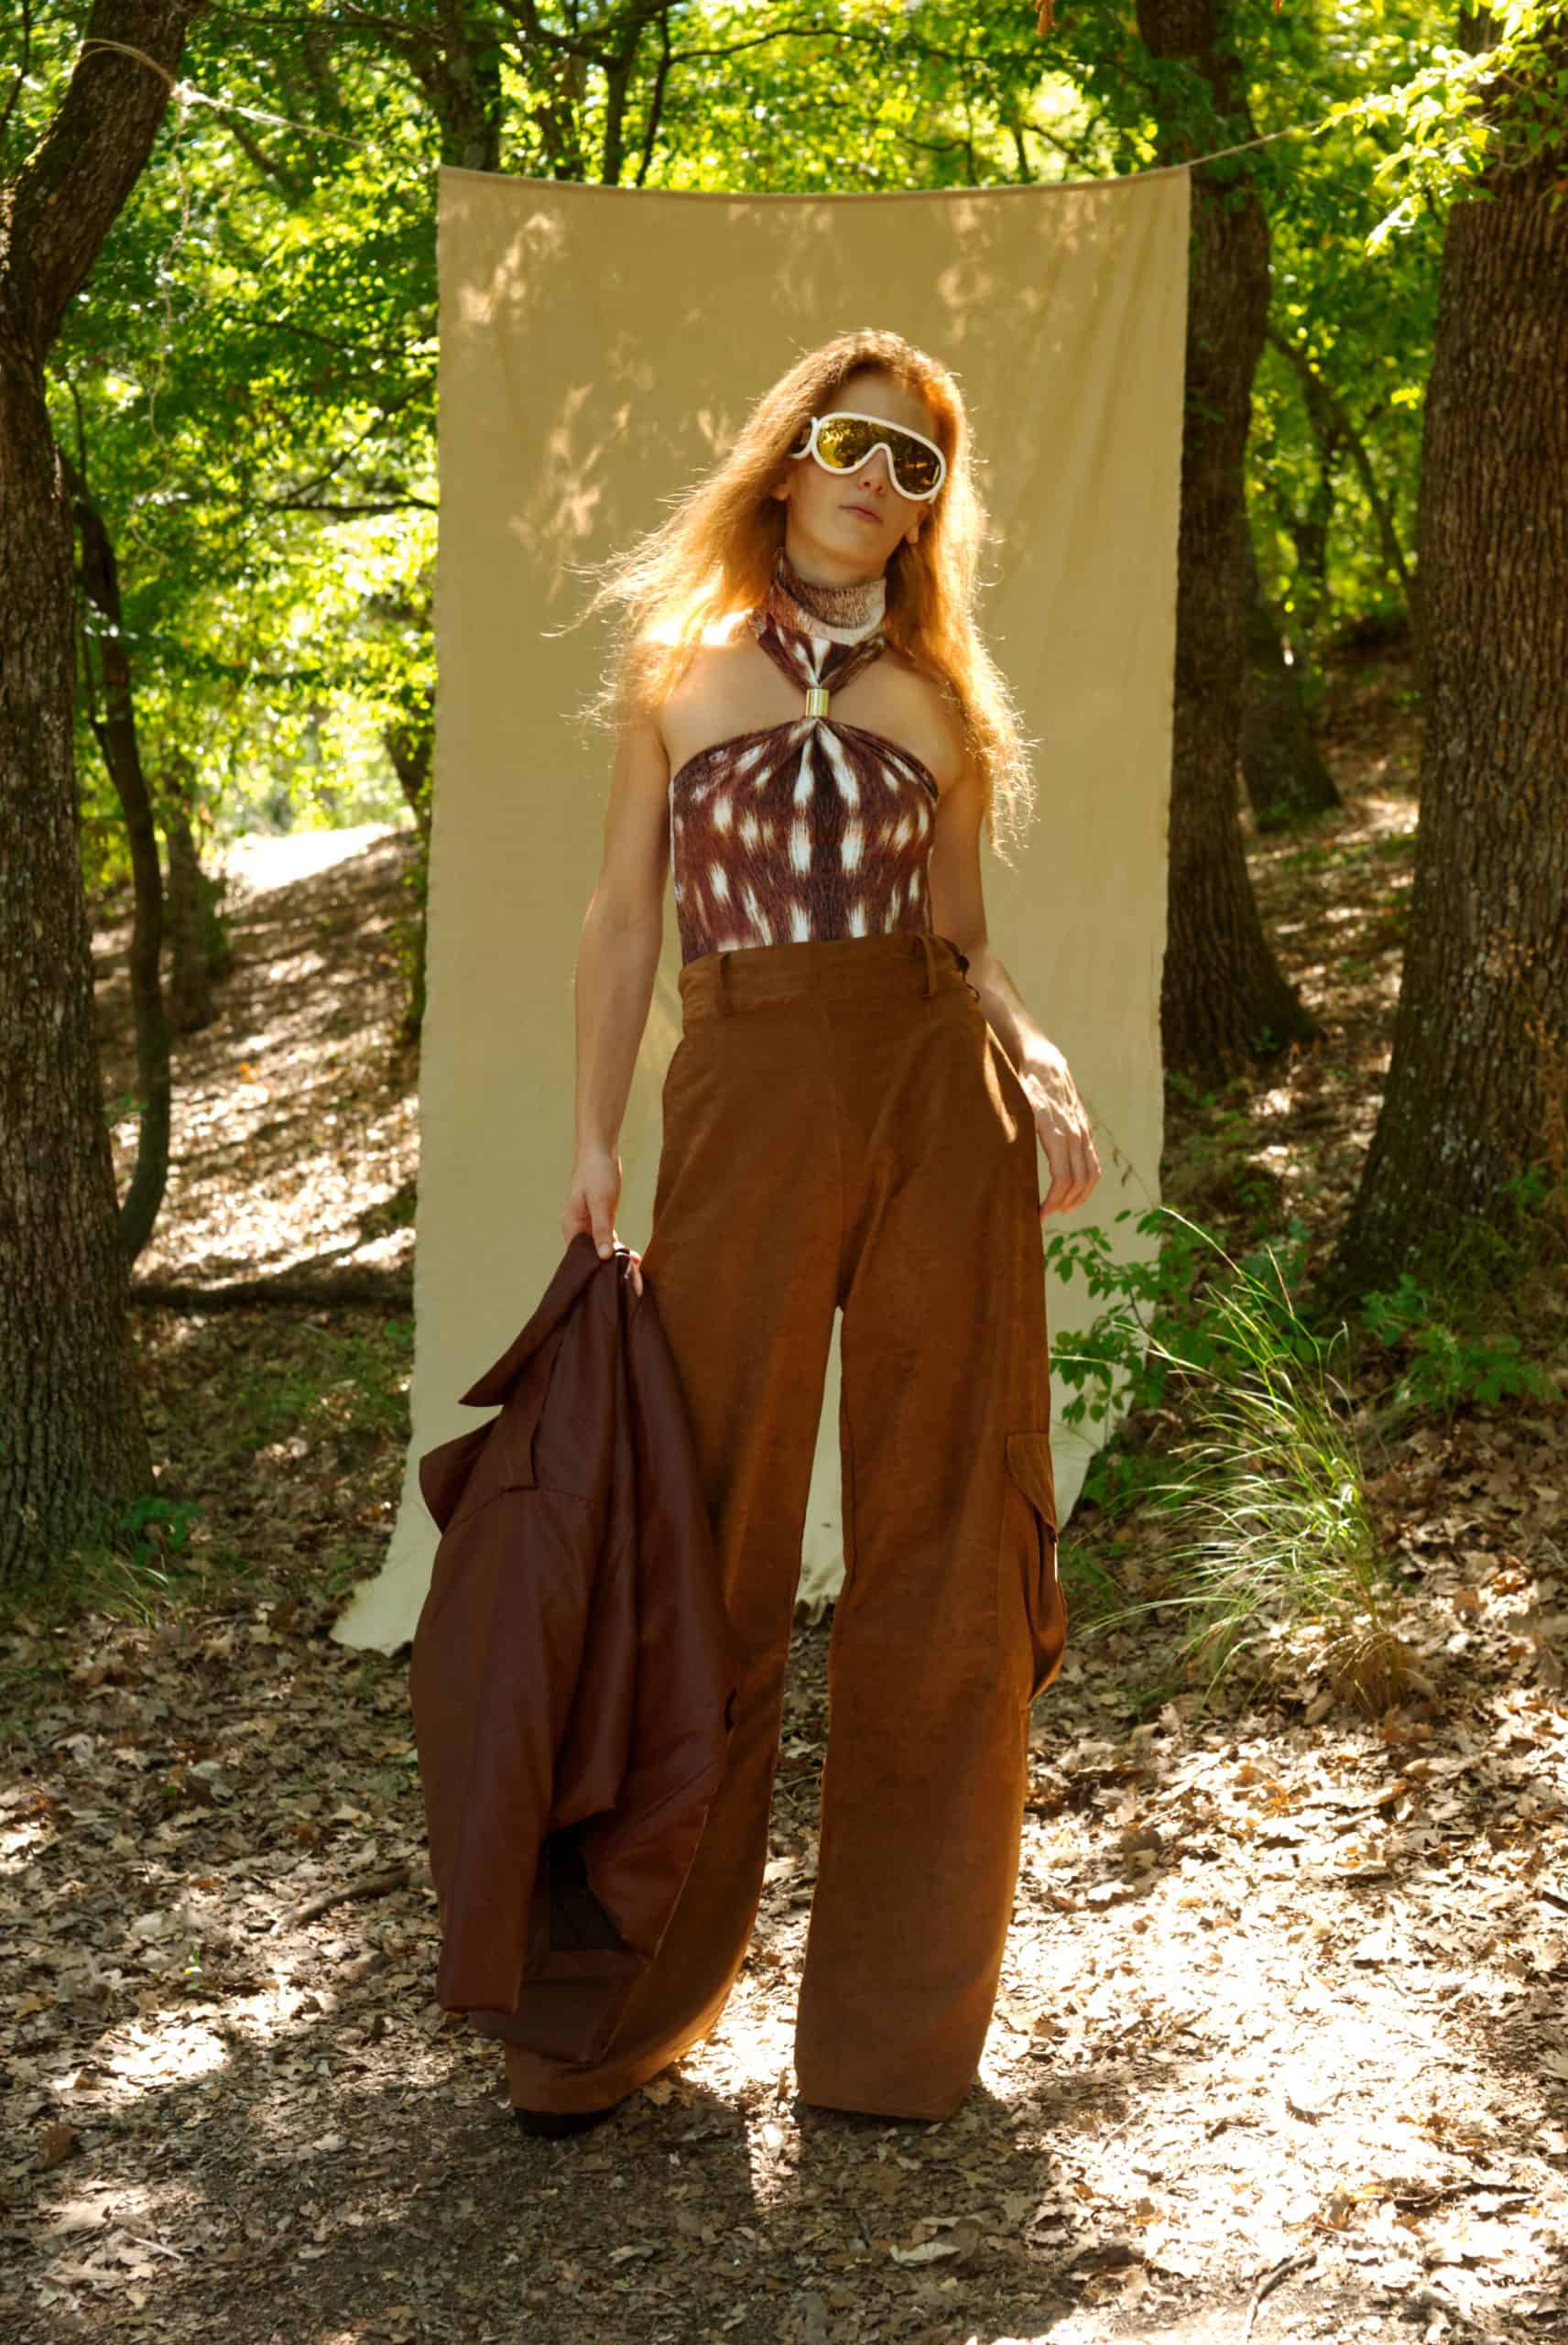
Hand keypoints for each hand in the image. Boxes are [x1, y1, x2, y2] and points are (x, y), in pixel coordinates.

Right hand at [563, 1149, 643, 1294]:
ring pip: (601, 1248)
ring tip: (632, 1275)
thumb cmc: (596, 1174)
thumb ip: (602, 1230)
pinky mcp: (600, 1218)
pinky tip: (632, 1257)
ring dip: (616, 1259)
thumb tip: (604, 1256)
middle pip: (591, 1255)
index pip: (580, 1258)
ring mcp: (588, 1224)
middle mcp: (577, 1228)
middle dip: (607, 1269)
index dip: (594, 1271)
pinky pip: (608, 1238)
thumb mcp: (600, 1202)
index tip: (610, 1285)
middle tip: (627, 1284)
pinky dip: (619, 1247)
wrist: (600, 1150)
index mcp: (571, 1226)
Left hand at [1017, 1048, 1099, 1217]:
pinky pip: (1094, 1164)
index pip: (1063, 1177)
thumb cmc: (1021, 1086)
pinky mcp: (1086, 1132)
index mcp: (1056, 1131)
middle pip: (1078, 1181)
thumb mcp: (1011, 1107)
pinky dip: (1088, 1183)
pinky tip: (1074, 1193)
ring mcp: (1083, 1132)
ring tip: (1061, 1209)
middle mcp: (1075, 1133)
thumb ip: (1008, 1132)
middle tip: (1045, 1215)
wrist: (1044, 1064)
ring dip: (1079, 1197)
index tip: (1039, 1215)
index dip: (1052, 1201)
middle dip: (1063, 1203)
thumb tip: (992, 1162)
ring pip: (1091, 1175)